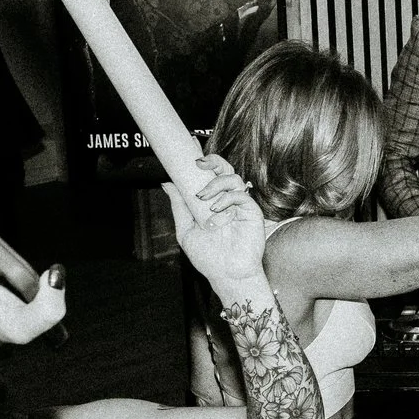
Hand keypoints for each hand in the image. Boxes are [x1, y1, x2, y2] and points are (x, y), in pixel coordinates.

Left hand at [167, 155, 268, 299]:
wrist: (226, 274)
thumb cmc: (208, 257)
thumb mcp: (186, 230)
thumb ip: (179, 206)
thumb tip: (167, 184)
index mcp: (212, 201)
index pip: (209, 174)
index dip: (203, 158)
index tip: (191, 144)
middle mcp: (227, 200)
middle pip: (224, 169)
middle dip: (212, 161)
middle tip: (198, 162)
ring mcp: (240, 205)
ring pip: (232, 178)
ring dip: (215, 183)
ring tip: (203, 198)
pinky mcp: (252, 211)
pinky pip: (240, 195)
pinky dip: (226, 198)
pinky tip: (216, 210)